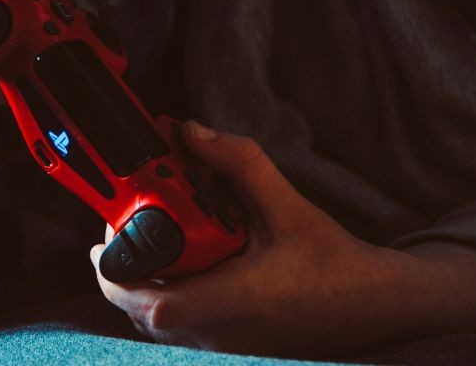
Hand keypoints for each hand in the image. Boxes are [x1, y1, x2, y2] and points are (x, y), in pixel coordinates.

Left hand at [90, 121, 475, 357]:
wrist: (373, 305)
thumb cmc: (333, 262)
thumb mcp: (288, 205)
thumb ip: (238, 164)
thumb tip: (188, 132)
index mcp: (239, 299)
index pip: (159, 306)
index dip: (119, 278)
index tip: (103, 242)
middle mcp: (223, 330)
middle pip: (142, 315)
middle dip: (119, 274)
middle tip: (118, 231)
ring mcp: (222, 343)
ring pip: (155, 324)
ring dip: (138, 285)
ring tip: (142, 241)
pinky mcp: (225, 343)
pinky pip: (175, 326)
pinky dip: (160, 294)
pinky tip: (174, 261)